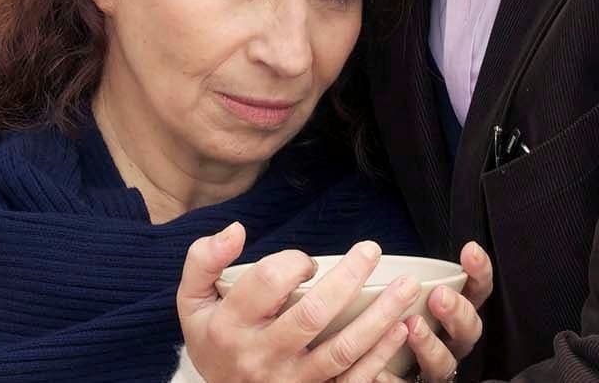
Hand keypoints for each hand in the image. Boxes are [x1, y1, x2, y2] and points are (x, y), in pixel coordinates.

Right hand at [176, 223, 424, 381]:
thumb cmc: (213, 341)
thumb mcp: (192, 301)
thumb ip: (203, 260)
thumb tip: (235, 230)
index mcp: (231, 326)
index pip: (268, 283)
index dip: (294, 262)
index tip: (307, 262)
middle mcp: (262, 356)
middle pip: (312, 315)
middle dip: (348, 279)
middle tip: (372, 249)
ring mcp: (291, 382)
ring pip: (342, 349)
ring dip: (379, 316)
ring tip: (407, 287)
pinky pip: (352, 380)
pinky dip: (381, 356)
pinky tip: (401, 328)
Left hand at [371, 242, 493, 382]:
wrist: (375, 366)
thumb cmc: (389, 318)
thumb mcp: (399, 295)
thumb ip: (402, 280)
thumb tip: (374, 250)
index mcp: (455, 313)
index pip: (477, 291)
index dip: (479, 273)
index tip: (469, 251)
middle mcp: (451, 341)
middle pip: (469, 329)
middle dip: (458, 311)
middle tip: (440, 296)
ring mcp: (435, 366)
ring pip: (444, 362)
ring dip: (430, 345)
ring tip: (412, 327)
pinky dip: (394, 378)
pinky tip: (380, 369)